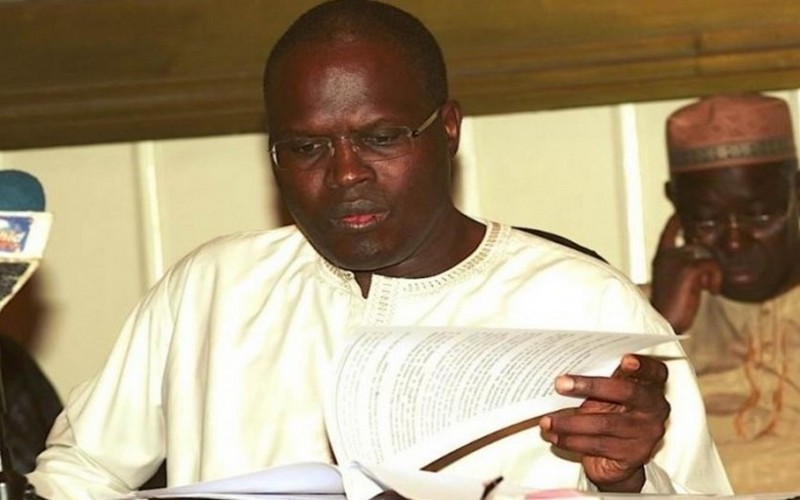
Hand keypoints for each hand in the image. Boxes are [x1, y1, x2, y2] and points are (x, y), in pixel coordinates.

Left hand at [539, 354, 669, 491]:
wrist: (616, 460)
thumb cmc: (609, 416)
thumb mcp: (607, 396)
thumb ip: (600, 381)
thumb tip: (563, 373)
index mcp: (650, 387)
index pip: (655, 372)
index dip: (643, 365)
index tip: (625, 359)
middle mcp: (654, 410)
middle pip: (626, 393)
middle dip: (590, 386)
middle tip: (560, 384)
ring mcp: (646, 434)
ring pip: (604, 424)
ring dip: (569, 422)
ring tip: (547, 421)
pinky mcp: (632, 456)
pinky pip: (597, 445)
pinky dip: (570, 441)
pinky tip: (555, 436)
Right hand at [650, 214, 721, 332]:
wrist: (665, 321)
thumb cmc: (672, 307)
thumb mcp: (676, 283)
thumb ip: (684, 268)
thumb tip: (705, 259)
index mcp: (660, 259)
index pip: (668, 233)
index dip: (674, 222)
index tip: (678, 214)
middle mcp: (667, 256)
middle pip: (699, 247)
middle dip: (708, 264)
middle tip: (706, 286)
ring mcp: (676, 260)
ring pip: (708, 256)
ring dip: (714, 274)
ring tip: (708, 290)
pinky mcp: (688, 268)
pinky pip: (713, 265)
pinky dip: (717, 278)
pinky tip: (712, 292)